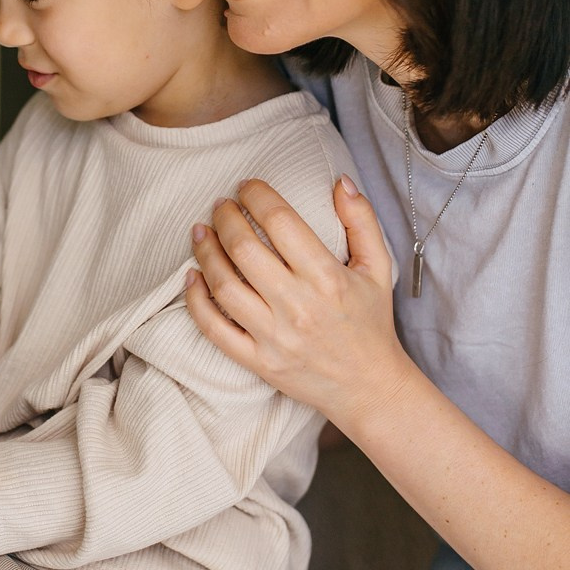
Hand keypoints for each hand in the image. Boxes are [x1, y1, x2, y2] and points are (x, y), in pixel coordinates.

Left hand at [187, 176, 410, 429]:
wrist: (369, 387)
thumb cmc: (370, 323)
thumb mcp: (379, 268)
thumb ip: (361, 221)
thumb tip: (339, 182)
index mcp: (327, 278)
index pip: (281, 223)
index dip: (257, 195)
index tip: (247, 186)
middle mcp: (298, 306)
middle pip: (245, 250)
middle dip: (226, 218)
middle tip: (221, 205)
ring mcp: (274, 336)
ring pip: (224, 286)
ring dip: (206, 252)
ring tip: (201, 231)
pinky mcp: (258, 361)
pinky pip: (215, 329)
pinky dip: (196, 301)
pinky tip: (191, 276)